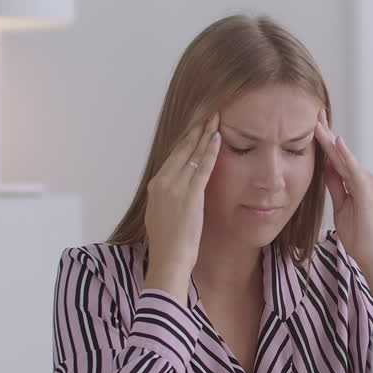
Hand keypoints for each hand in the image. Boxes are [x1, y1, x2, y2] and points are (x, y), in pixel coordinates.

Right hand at [143, 113, 220, 297]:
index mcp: (155, 186)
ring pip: (192, 153)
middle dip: (195, 130)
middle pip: (181, 149)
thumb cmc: (168, 245)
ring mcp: (175, 187)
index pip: (173, 156)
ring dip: (204, 134)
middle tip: (206, 113)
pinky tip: (217, 138)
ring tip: (214, 118)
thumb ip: (168, 200)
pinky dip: (210, 151)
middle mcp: (162, 182)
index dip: (186, 140)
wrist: (168, 259)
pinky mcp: (190, 194)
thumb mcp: (162, 216)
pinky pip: (202, 167)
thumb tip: (177, 195)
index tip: (195, 127)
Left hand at [314, 109, 372, 270]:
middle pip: (338, 152)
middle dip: (325, 132)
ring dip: (329, 138)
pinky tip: (336, 142)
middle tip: (313, 111)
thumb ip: (336, 185)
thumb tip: (326, 167)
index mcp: (355, 181)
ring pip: (343, 156)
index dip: (323, 140)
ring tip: (317, 121)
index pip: (335, 157)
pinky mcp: (366, 190)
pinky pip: (353, 169)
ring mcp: (366, 182)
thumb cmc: (360, 234)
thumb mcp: (341, 206)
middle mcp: (362, 177)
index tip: (311, 123)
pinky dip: (345, 155)